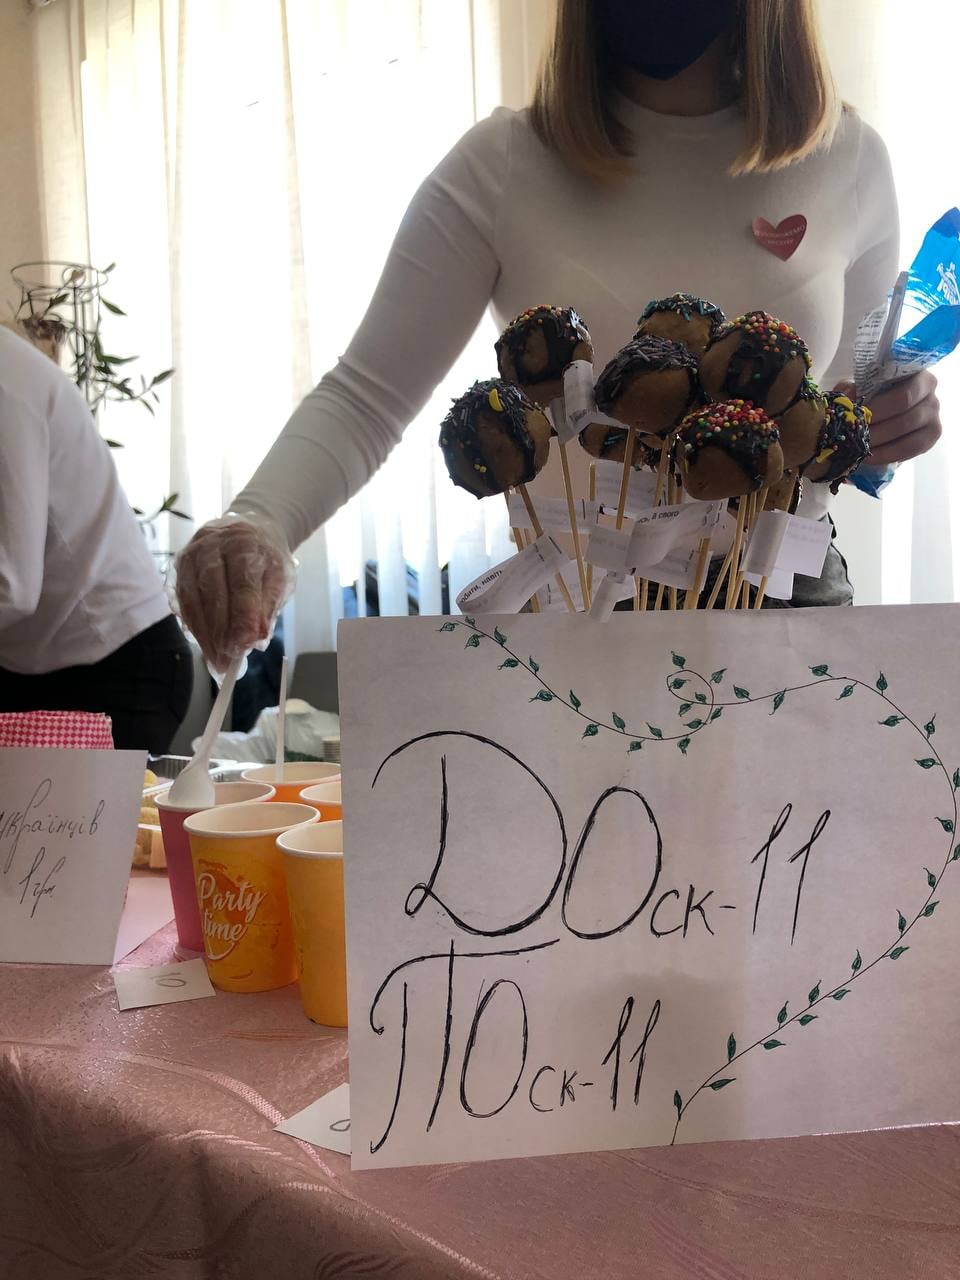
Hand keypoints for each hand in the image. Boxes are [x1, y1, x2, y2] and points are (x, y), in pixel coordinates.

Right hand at [174, 516, 294, 672]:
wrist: (247, 528)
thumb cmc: (265, 558)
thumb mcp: (279, 577)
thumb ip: (268, 606)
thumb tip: (256, 639)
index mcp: (244, 543)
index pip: (242, 585)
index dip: (242, 617)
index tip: (244, 646)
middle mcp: (212, 544)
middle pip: (212, 592)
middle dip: (220, 631)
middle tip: (226, 660)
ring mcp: (191, 553)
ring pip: (193, 598)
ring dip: (204, 633)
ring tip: (215, 659)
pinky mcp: (179, 565)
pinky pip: (182, 600)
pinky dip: (193, 624)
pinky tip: (204, 642)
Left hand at [851, 370, 941, 466]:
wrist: (884, 413)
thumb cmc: (873, 395)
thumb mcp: (861, 387)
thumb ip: (851, 389)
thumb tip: (848, 399)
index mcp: (919, 376)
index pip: (904, 395)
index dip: (879, 408)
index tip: (857, 417)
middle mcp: (932, 397)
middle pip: (906, 418)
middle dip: (877, 429)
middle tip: (854, 436)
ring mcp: (934, 419)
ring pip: (908, 437)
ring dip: (880, 444)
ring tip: (858, 447)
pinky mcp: (930, 439)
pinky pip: (910, 451)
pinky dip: (887, 455)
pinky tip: (869, 457)